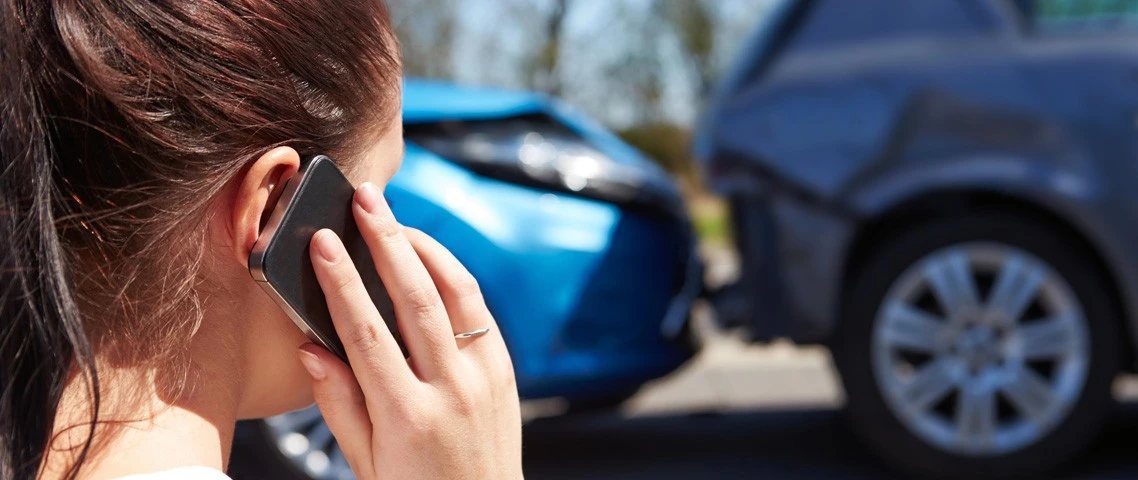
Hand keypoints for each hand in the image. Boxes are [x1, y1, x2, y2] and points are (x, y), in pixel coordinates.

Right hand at [296, 181, 521, 478]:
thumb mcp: (366, 463)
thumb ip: (338, 403)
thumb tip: (311, 346)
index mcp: (407, 417)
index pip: (368, 334)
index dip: (342, 283)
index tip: (323, 242)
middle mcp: (452, 390)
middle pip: (417, 298)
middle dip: (387, 241)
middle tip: (365, 199)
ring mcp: (485, 378)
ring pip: (457, 293)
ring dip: (424, 247)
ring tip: (394, 216)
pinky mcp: (505, 371)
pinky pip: (478, 310)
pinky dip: (453, 275)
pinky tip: (427, 256)